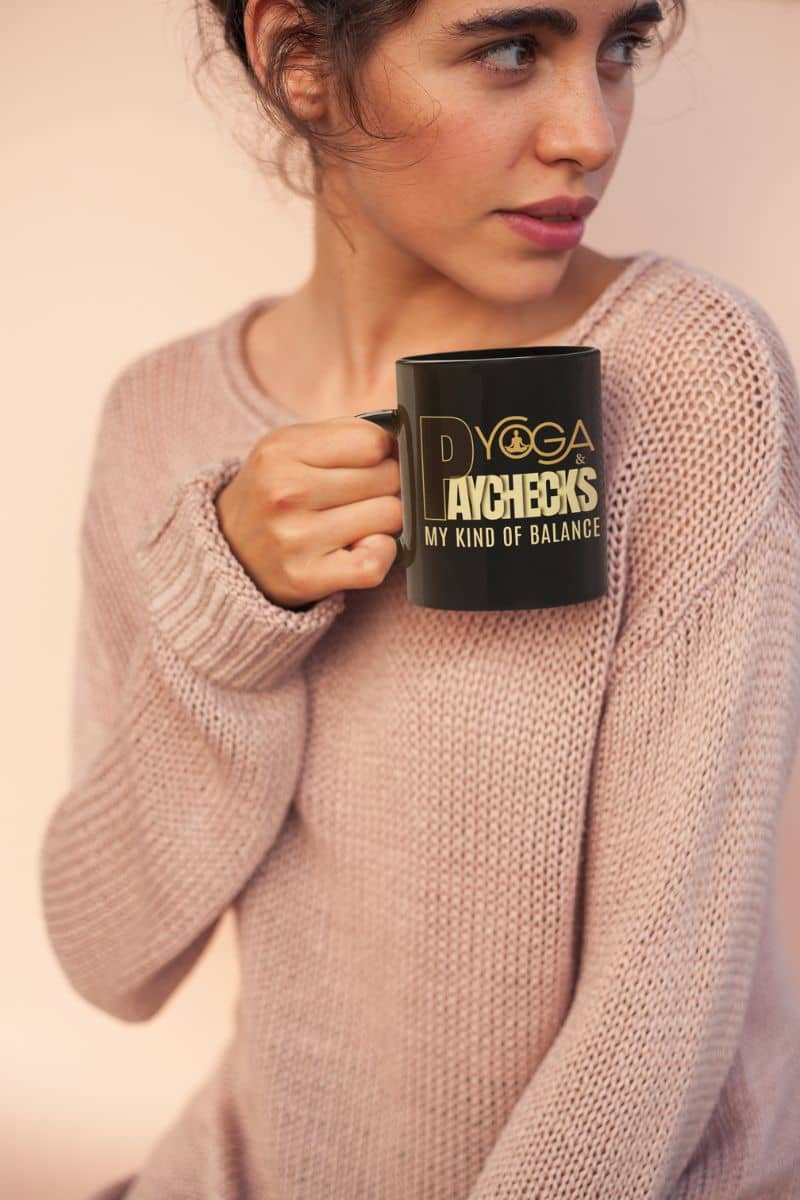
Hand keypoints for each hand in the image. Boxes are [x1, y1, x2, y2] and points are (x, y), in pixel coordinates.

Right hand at [215, 415, 401, 609]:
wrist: (228, 549)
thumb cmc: (275, 493)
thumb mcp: (292, 448)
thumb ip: (347, 434)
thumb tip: (405, 440)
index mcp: (281, 451)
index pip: (373, 441)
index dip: (382, 452)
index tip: (369, 465)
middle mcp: (285, 492)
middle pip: (387, 478)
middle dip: (386, 486)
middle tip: (362, 496)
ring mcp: (295, 538)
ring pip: (389, 516)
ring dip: (384, 520)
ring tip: (358, 521)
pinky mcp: (306, 577)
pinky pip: (375, 563)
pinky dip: (382, 554)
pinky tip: (364, 546)